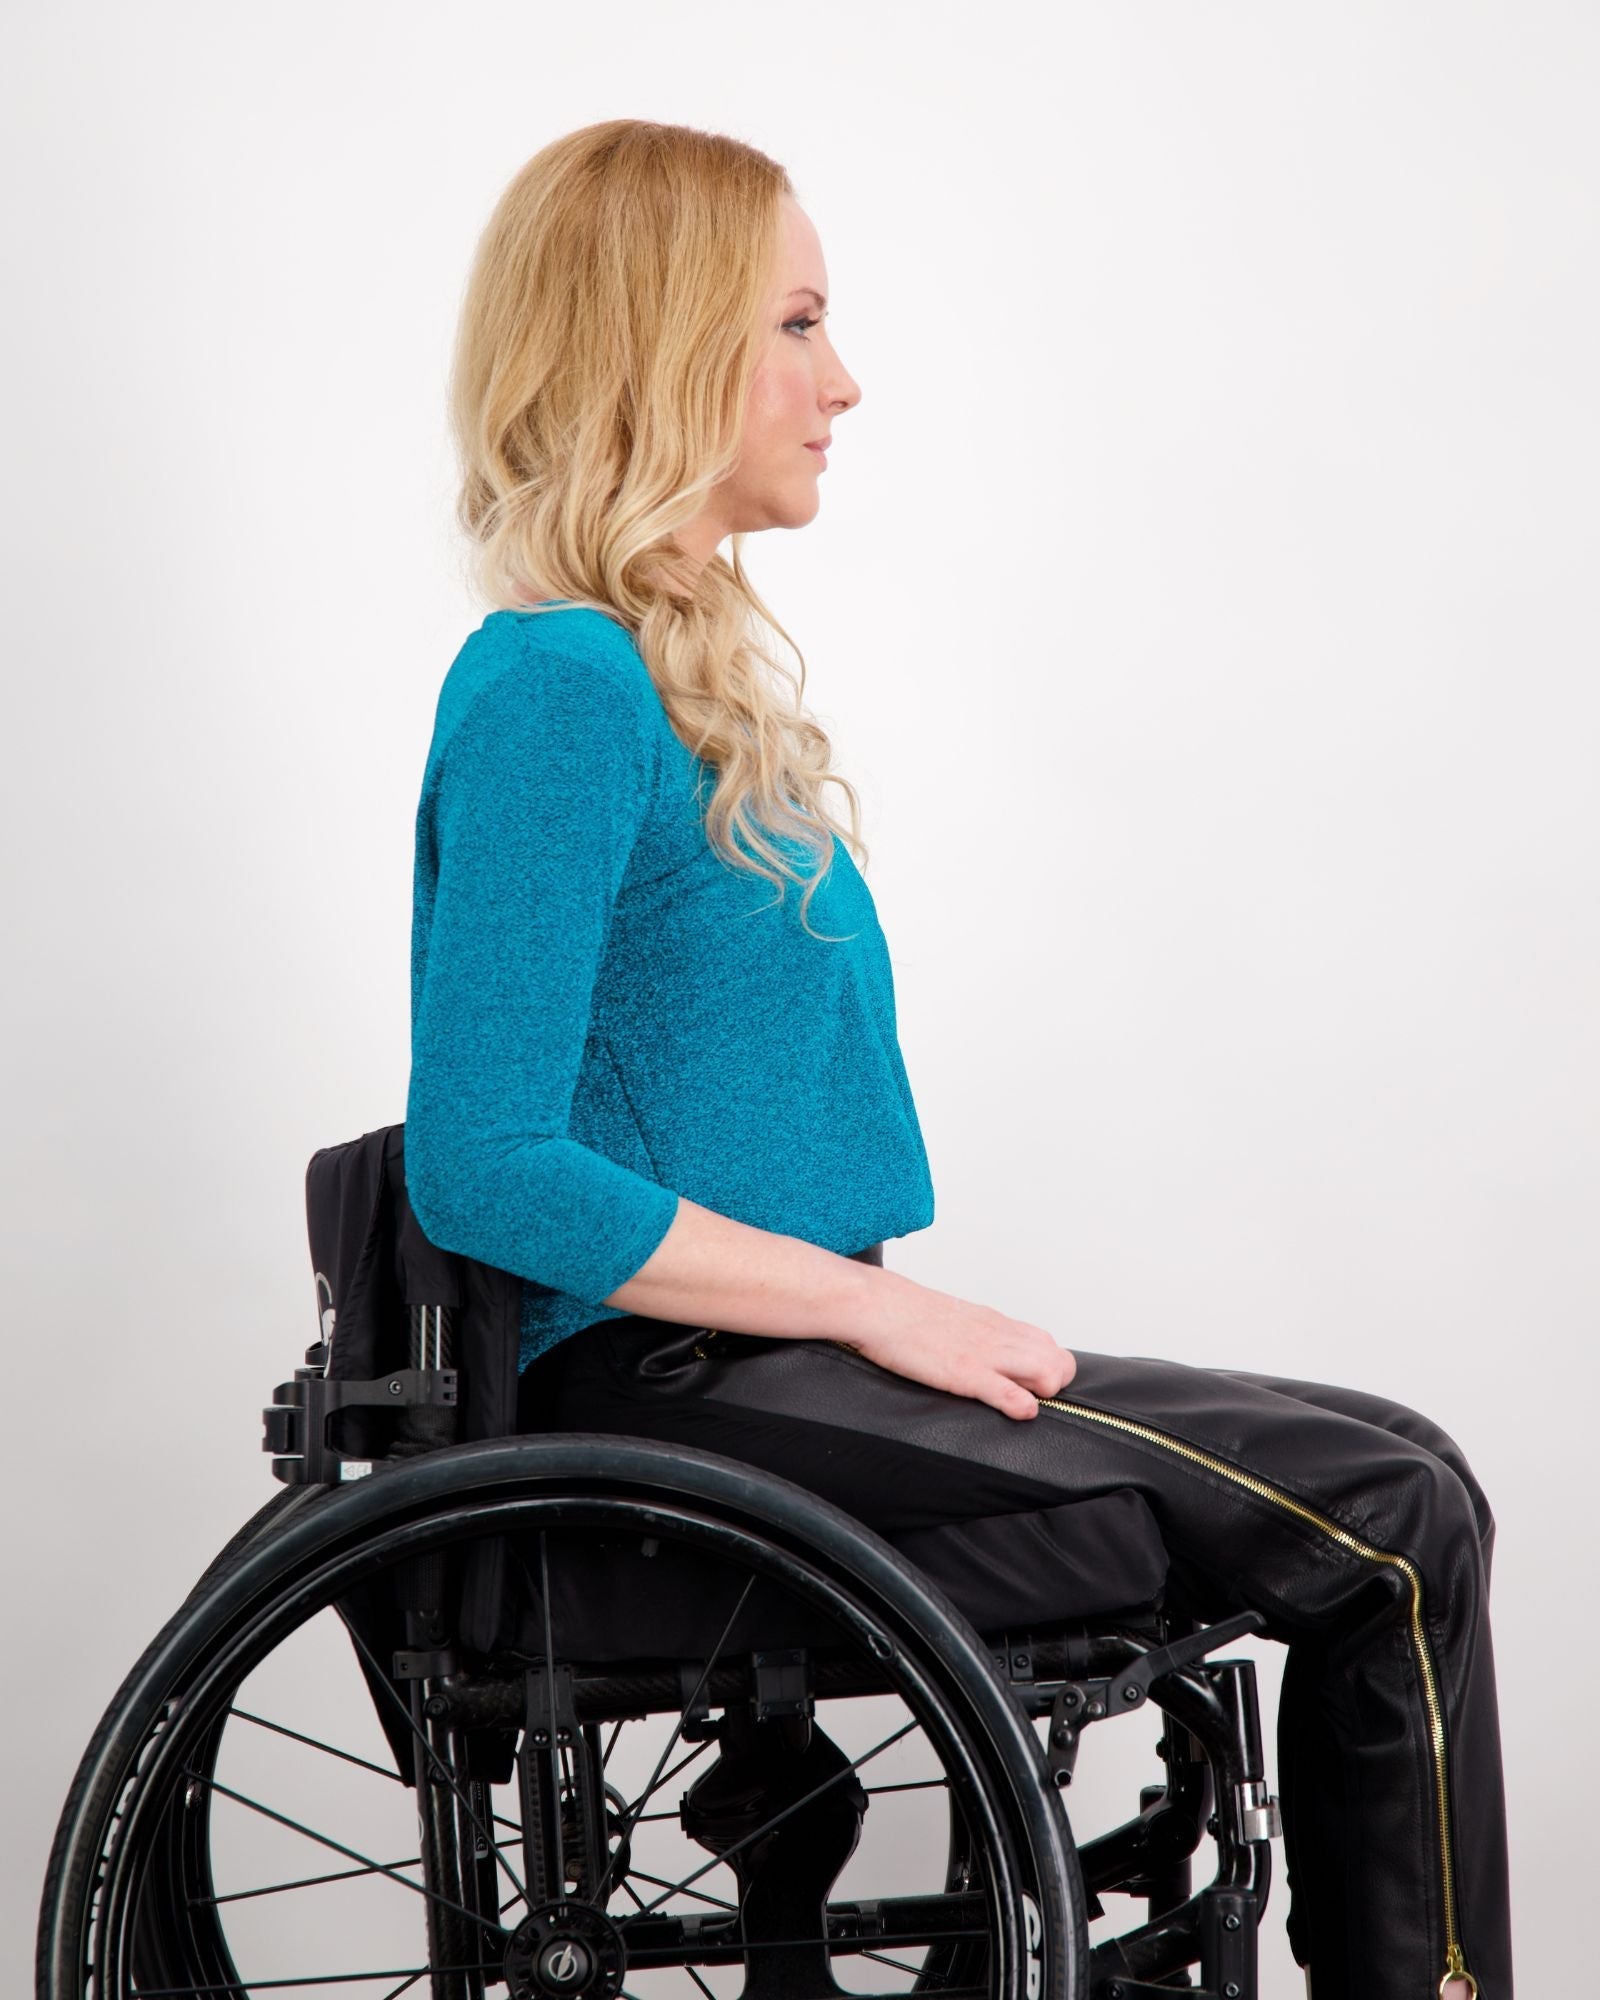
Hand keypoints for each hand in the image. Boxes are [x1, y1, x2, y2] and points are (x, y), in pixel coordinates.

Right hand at [843, 1271, 1077, 1419]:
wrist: (878, 1305)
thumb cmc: (906, 1314)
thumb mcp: (953, 1318)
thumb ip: (974, 1334)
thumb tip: (982, 1353)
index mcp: (995, 1323)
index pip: (1048, 1344)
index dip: (1047, 1368)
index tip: (1030, 1384)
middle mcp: (999, 1335)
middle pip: (1058, 1360)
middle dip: (1055, 1385)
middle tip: (1028, 1397)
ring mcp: (985, 1354)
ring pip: (1046, 1372)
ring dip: (1045, 1393)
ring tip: (1022, 1403)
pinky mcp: (966, 1372)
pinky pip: (1008, 1391)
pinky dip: (1022, 1405)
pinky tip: (1020, 1411)